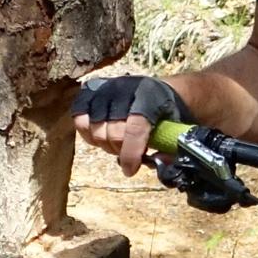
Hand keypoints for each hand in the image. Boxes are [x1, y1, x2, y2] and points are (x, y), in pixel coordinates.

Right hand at [72, 75, 192, 175]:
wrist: (162, 91)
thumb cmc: (169, 115)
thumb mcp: (178, 130)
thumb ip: (170, 149)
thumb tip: (159, 163)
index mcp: (150, 96)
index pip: (134, 128)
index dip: (130, 154)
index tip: (131, 170)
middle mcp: (125, 88)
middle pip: (111, 131)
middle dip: (119, 150)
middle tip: (129, 155)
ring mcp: (106, 87)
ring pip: (93, 126)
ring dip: (103, 143)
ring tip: (116, 145)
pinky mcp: (92, 90)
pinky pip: (79, 117)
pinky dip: (87, 132)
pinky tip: (101, 136)